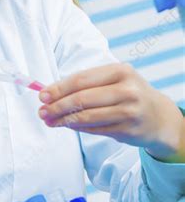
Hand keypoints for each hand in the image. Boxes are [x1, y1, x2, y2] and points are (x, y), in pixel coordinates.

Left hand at [37, 62, 184, 159]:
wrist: (159, 116)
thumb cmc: (128, 94)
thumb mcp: (114, 80)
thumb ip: (86, 84)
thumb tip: (50, 93)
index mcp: (120, 71)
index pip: (82, 79)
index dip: (59, 88)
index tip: (42, 95)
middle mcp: (127, 90)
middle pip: (82, 98)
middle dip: (58, 106)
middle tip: (42, 112)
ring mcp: (129, 111)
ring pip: (87, 116)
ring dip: (64, 120)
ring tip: (49, 121)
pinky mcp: (128, 130)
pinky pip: (95, 129)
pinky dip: (77, 128)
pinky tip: (66, 125)